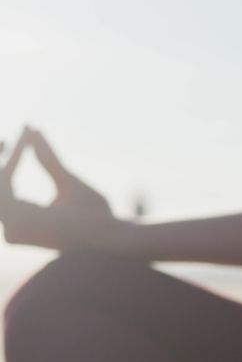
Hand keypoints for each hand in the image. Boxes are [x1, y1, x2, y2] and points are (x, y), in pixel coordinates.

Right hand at [0, 127, 118, 249]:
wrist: (111, 231)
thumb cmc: (94, 212)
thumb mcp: (66, 179)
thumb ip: (47, 158)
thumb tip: (33, 129)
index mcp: (22, 219)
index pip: (4, 187)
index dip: (10, 160)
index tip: (18, 135)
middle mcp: (11, 227)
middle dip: (5, 157)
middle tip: (17, 133)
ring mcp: (12, 227)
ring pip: (0, 182)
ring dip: (12, 156)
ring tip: (22, 136)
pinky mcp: (16, 221)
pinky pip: (5, 183)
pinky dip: (14, 162)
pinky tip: (22, 145)